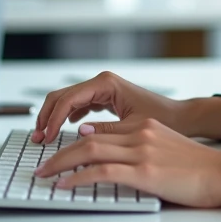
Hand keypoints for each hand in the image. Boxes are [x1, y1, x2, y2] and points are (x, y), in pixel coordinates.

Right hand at [31, 71, 220, 144]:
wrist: (183, 118)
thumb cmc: (164, 120)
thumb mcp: (132, 130)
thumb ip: (105, 132)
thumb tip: (78, 135)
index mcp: (107, 84)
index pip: (69, 98)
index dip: (53, 119)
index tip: (45, 138)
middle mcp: (103, 82)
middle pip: (62, 96)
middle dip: (47, 116)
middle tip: (38, 139)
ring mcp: (103, 89)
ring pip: (68, 100)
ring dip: (54, 117)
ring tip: (45, 138)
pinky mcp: (105, 98)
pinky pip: (78, 105)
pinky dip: (66, 117)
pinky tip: (62, 132)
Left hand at [34, 118, 220, 207]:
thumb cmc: (199, 168)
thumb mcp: (166, 149)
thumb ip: (139, 148)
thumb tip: (108, 159)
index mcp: (145, 126)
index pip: (100, 130)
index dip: (75, 141)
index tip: (59, 153)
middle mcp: (140, 132)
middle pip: (88, 137)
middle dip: (59, 151)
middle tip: (42, 165)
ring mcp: (141, 150)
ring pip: (88, 150)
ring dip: (60, 163)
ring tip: (44, 174)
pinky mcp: (144, 170)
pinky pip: (100, 170)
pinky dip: (76, 177)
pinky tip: (64, 185)